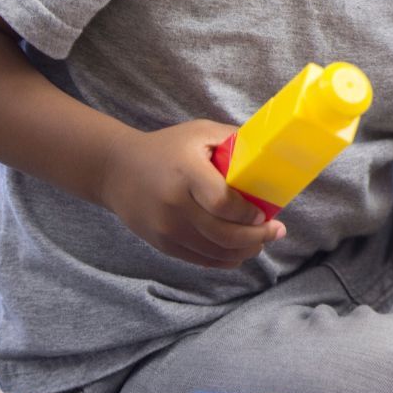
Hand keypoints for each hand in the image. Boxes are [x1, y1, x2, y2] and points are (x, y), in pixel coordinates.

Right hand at [96, 120, 282, 267]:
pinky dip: (224, 259)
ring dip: (245, 251)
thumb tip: (272, 150)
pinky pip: (199, 259)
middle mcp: (174, 205)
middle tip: (276, 232)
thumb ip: (234, 139)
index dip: (249, 214)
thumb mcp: (200, 133)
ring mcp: (166, 228)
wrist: (115, 170)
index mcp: (186, 174)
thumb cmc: (166, 148)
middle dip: (257, 237)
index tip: (265, 213)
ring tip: (262, 242)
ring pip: (214, 252)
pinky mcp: (162, 243)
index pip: (223, 203)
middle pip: (223, 234)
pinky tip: (240, 252)